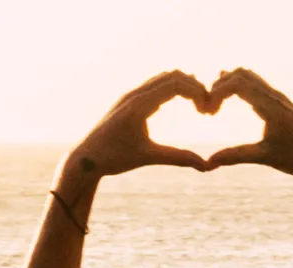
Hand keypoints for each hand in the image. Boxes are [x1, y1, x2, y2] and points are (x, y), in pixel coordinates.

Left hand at [67, 72, 210, 180]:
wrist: (84, 160)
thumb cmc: (114, 160)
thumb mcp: (148, 158)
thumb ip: (177, 158)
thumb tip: (206, 166)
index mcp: (139, 105)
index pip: (176, 84)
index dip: (197, 92)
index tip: (207, 109)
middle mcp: (134, 94)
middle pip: (173, 76)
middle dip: (194, 87)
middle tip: (206, 106)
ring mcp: (129, 95)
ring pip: (163, 78)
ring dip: (183, 85)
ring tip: (198, 102)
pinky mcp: (126, 100)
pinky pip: (153, 84)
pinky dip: (170, 87)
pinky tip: (178, 101)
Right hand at [204, 70, 292, 190]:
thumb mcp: (264, 157)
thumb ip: (235, 156)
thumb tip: (207, 163)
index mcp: (270, 105)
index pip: (238, 83)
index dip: (217, 93)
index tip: (207, 113)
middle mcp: (274, 96)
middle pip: (241, 74)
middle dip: (219, 86)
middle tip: (207, 110)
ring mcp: (276, 98)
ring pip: (248, 77)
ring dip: (227, 85)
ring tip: (213, 107)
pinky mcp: (277, 103)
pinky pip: (254, 86)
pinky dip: (236, 88)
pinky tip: (226, 102)